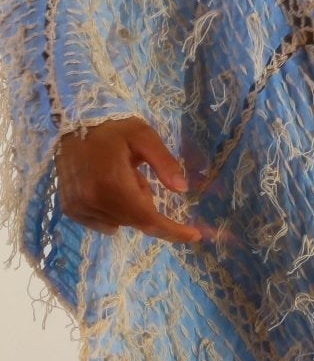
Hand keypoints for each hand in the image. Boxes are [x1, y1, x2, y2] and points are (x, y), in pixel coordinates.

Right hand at [55, 116, 210, 246]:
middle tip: (137, 176)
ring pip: (120, 222)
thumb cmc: (111, 129)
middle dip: (144, 202)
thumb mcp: (144, 137)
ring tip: (119, 177)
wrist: (71, 125)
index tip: (195, 235)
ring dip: (129, 207)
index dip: (172, 230)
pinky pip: (103, 223)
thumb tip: (182, 189)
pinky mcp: (71, 209)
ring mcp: (79, 207)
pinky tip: (107, 188)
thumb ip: (165, 163)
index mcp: (111, 183)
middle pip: (135, 220)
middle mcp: (92, 200)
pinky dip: (114, 211)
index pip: (148, 218)